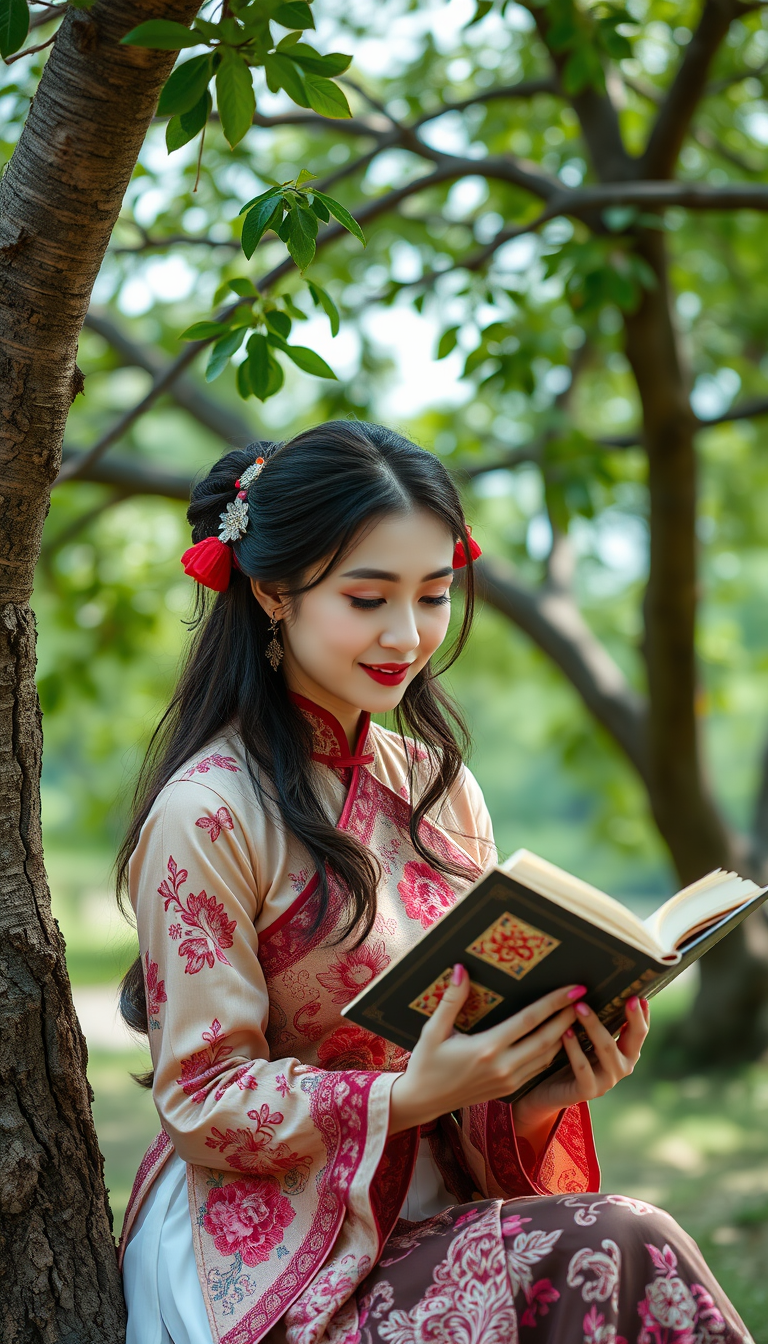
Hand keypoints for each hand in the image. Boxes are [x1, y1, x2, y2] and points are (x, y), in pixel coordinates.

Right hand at [388, 966, 584, 1135]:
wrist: (422, 1102)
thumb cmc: (425, 1064)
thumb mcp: (432, 1030)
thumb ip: (451, 1000)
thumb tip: (461, 969)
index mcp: (486, 1049)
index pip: (529, 1020)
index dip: (554, 1003)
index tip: (574, 988)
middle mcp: (503, 1066)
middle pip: (546, 1039)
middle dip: (567, 1017)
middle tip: (585, 997)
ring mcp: (509, 1081)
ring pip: (547, 1056)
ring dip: (564, 1035)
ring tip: (577, 1014)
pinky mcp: (509, 1090)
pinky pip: (538, 1068)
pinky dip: (553, 1052)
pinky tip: (559, 1038)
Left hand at [512, 996, 649, 1149]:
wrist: (548, 1091)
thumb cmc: (569, 1057)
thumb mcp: (587, 1037)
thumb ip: (597, 1021)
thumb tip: (593, 986)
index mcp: (626, 1053)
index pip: (640, 1031)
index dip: (643, 1015)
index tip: (640, 995)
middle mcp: (622, 1067)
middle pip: (633, 1039)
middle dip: (632, 1017)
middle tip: (627, 998)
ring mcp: (607, 1081)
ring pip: (607, 1049)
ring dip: (594, 1025)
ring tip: (579, 1007)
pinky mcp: (588, 1091)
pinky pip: (583, 1066)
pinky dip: (574, 1048)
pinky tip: (565, 1032)